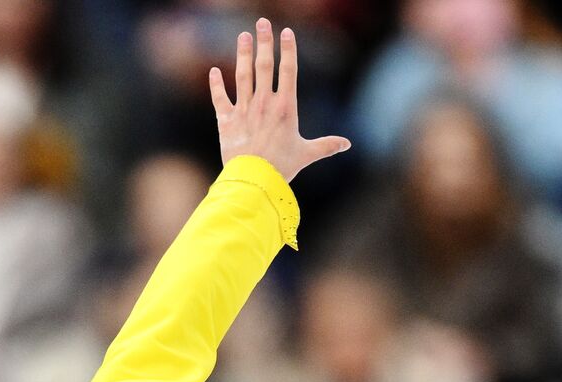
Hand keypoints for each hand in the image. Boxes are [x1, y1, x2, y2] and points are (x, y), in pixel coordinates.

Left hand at [208, 18, 349, 182]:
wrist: (253, 180)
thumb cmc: (282, 167)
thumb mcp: (307, 154)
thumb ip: (326, 145)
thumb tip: (347, 144)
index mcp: (285, 106)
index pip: (289, 70)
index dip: (288, 49)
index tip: (287, 32)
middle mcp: (264, 103)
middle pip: (264, 65)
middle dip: (264, 42)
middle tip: (262, 22)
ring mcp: (244, 110)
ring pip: (242, 76)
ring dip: (242, 54)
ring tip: (243, 36)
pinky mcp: (226, 121)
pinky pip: (220, 99)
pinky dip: (216, 85)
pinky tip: (214, 71)